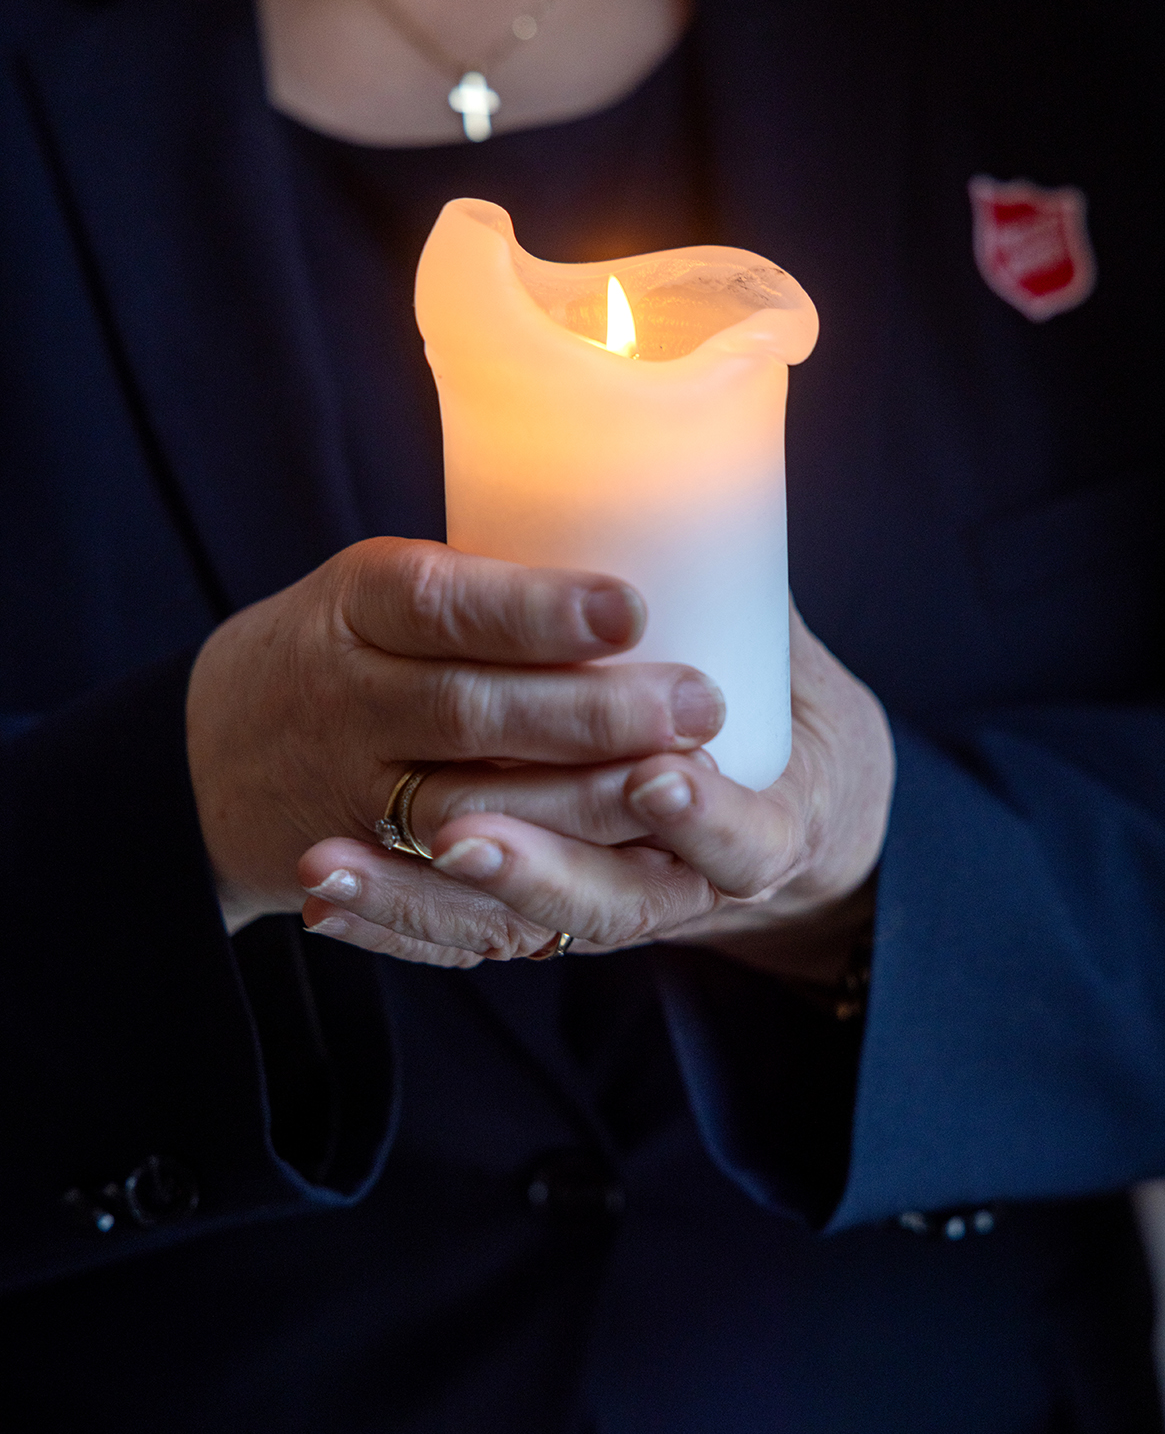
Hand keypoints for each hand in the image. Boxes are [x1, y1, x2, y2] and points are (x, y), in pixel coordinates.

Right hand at [185, 537, 724, 937]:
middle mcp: (341, 696)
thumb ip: (494, 589)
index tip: (631, 607)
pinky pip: (447, 893)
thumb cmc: (350, 645)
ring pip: (466, 813)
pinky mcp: (362, 872)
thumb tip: (666, 540)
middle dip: (589, 714)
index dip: (534, 610)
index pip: (438, 601)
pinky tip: (619, 864)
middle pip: (465, 710)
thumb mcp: (387, 587)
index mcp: (356, 603)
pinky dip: (530, 884)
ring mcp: (345, 792)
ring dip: (576, 808)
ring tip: (673, 785)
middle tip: (696, 704)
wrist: (213, 754)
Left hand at [297, 602, 893, 977]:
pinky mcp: (530, 928)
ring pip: (517, 928)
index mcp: (777, 825)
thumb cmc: (777, 713)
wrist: (767, 815)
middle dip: (535, 849)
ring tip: (341, 863)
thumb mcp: (792, 670)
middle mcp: (685, 889)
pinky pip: (456, 944)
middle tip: (456, 825)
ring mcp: (602, 914)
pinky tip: (317, 897)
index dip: (705, 820)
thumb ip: (740, 593)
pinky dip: (387, 922)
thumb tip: (701, 463)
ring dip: (426, 897)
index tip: (658, 777)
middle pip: (607, 893)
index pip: (752, 845)